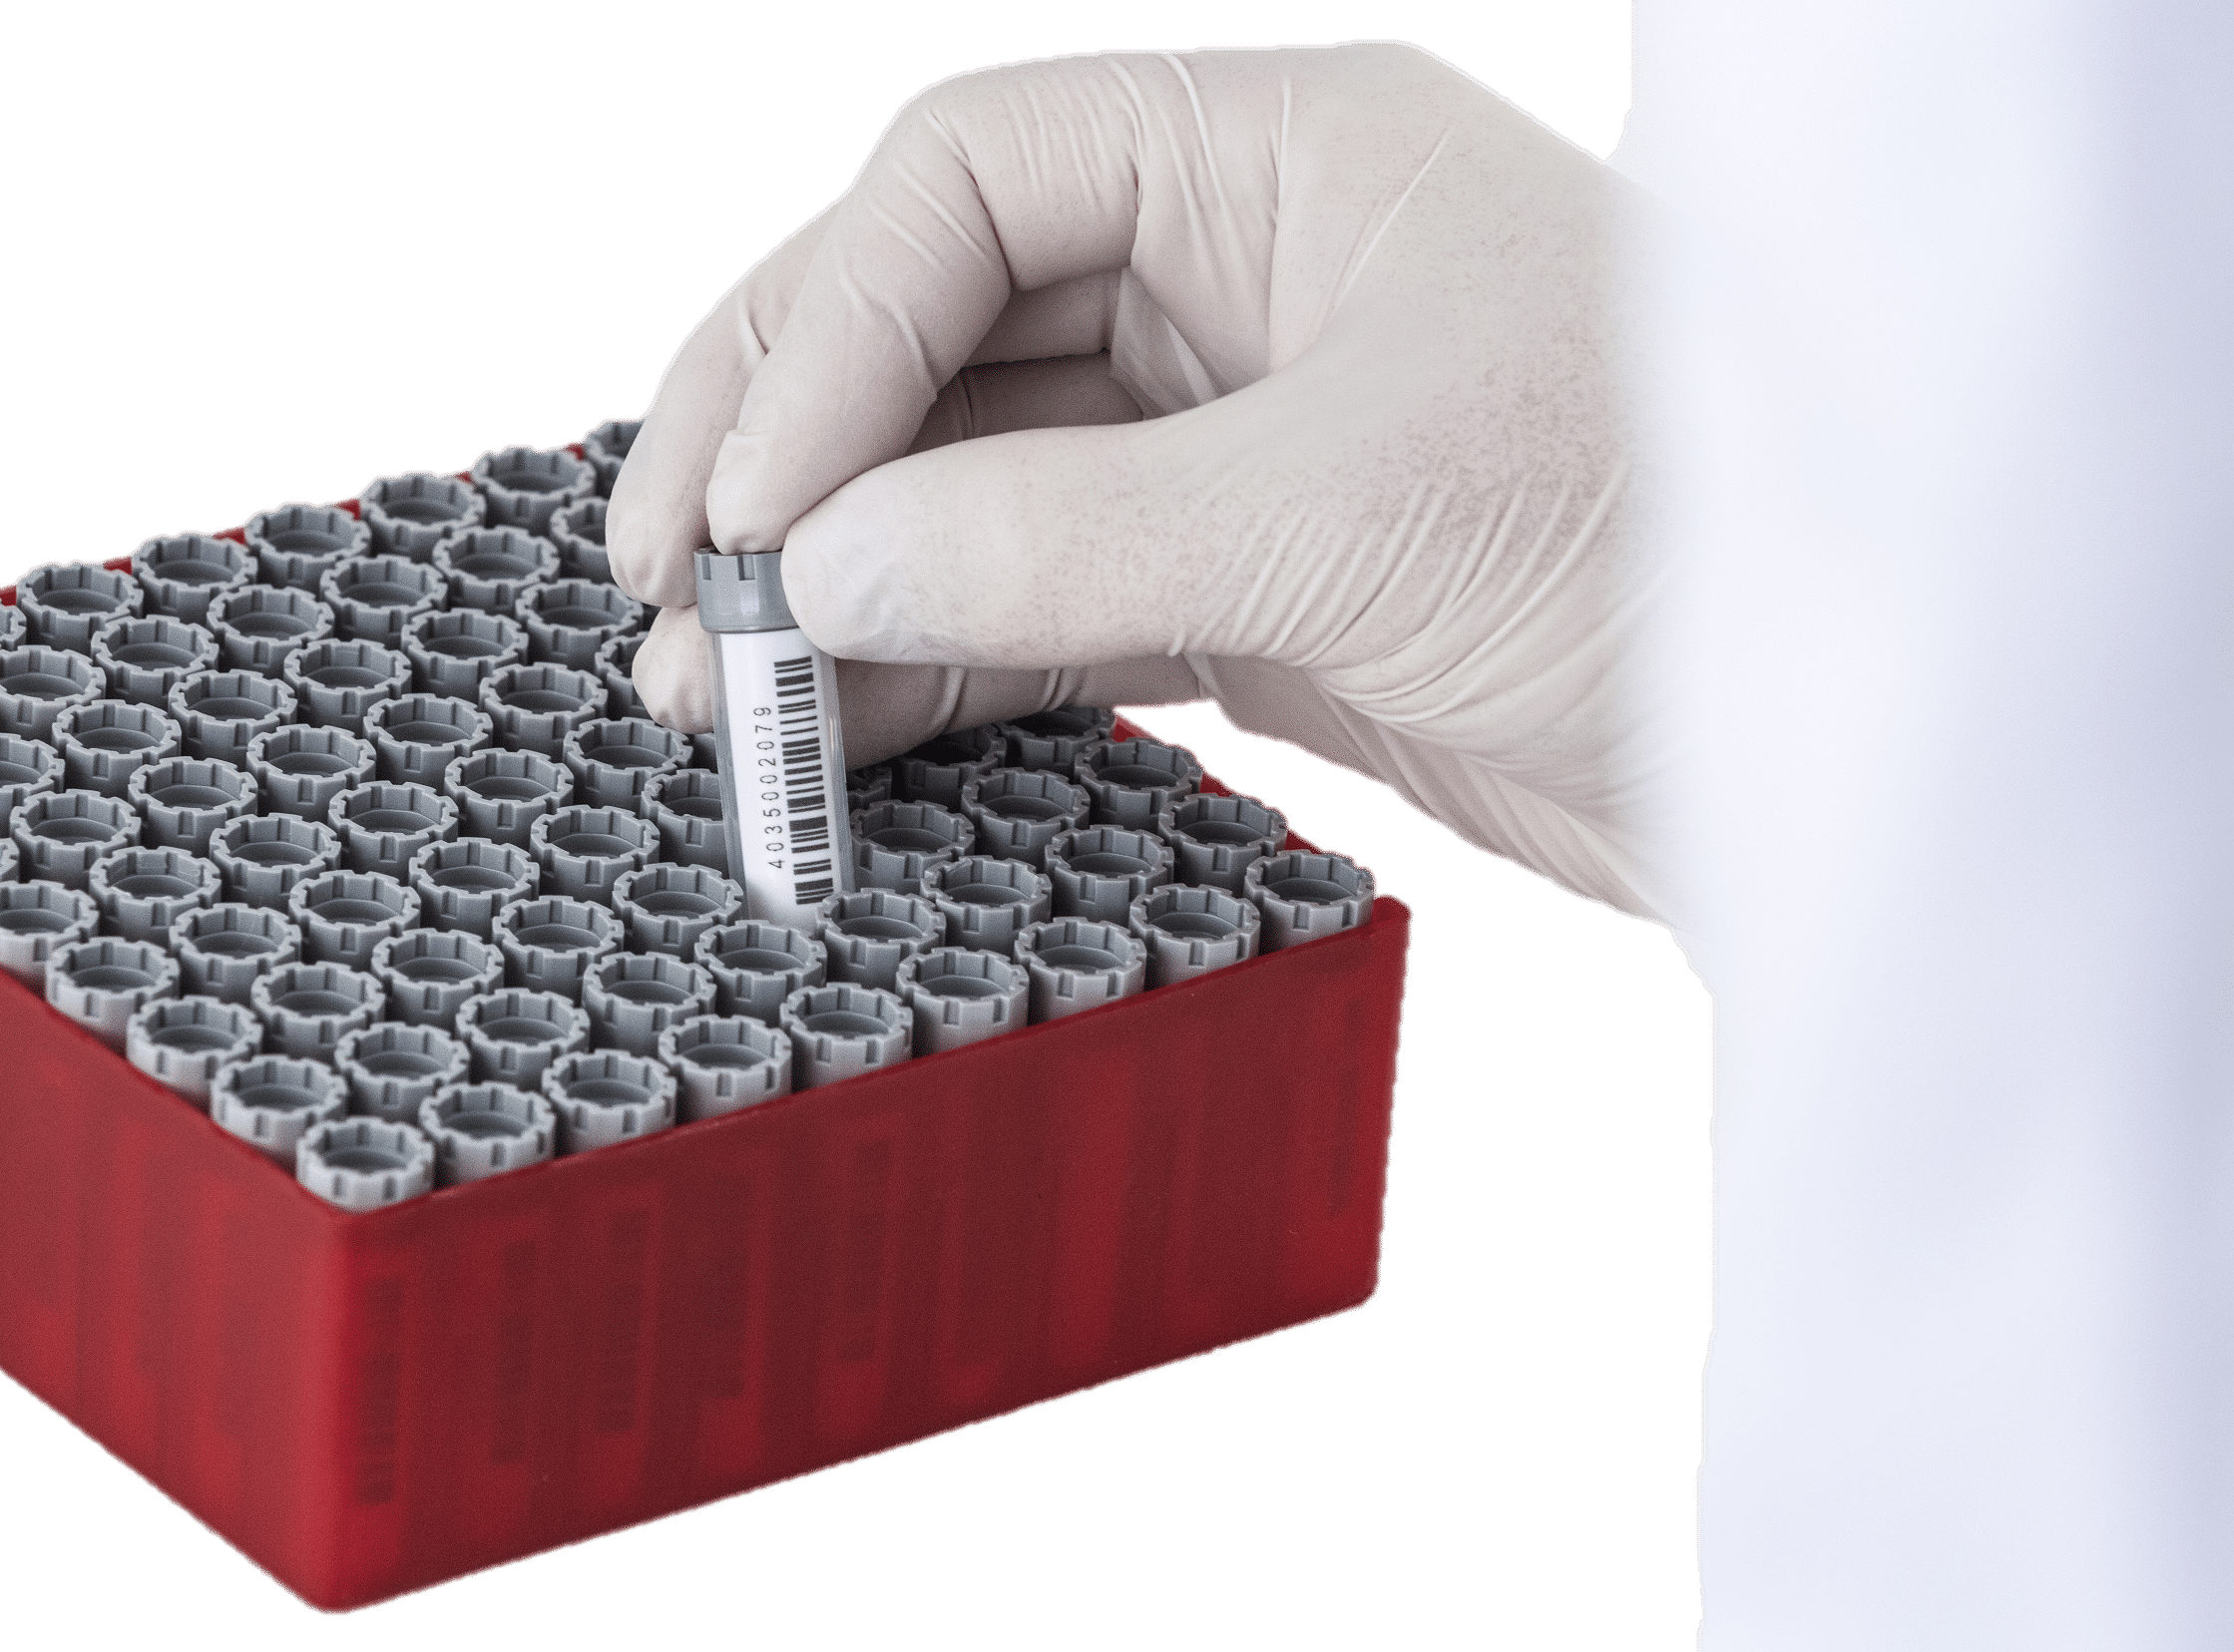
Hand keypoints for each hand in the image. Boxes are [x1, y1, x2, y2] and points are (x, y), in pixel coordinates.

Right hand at [610, 42, 1665, 920]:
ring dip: (835, 589)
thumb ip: (1058, 535)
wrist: (1861, 738)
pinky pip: (1036, 610)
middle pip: (932, 331)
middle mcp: (1239, 281)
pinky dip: (934, 670)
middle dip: (788, 459)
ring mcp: (1231, 445)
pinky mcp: (1246, 598)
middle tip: (671, 598)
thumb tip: (816, 574)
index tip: (749, 510)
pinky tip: (846, 733)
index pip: (968, 187)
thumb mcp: (1353, 506)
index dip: (826, 333)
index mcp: (1279, 161)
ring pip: (967, 487)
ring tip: (716, 706)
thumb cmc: (1688, 534)